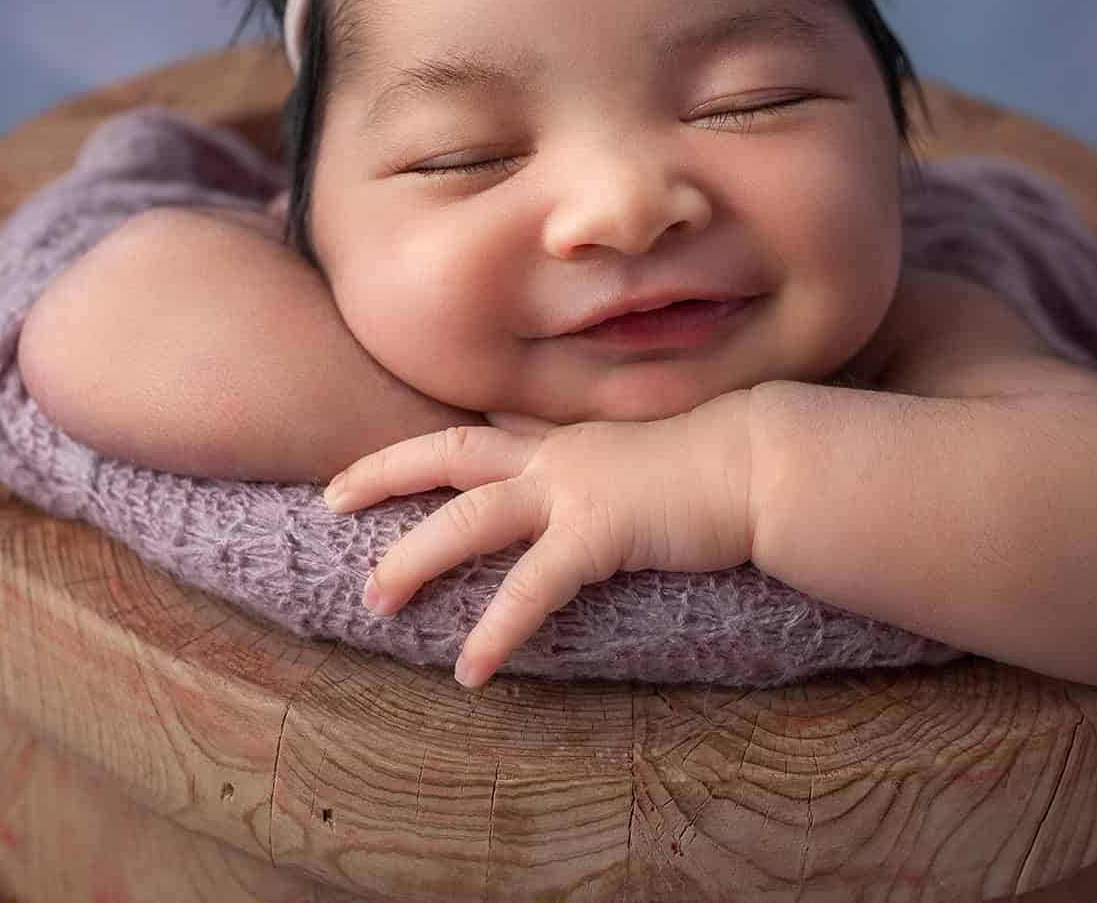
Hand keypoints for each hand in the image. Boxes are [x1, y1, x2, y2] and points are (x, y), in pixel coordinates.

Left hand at [321, 391, 757, 687]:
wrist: (766, 462)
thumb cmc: (723, 462)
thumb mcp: (650, 449)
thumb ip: (610, 460)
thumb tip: (601, 475)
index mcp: (566, 437)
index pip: (483, 425)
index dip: (429, 439)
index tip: (385, 453)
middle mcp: (557, 455)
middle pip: (449, 452)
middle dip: (383, 472)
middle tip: (330, 499)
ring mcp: (573, 489)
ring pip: (469, 517)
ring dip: (415, 557)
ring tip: (374, 601)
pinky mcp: (598, 533)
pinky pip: (531, 588)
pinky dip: (496, 629)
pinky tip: (472, 671)